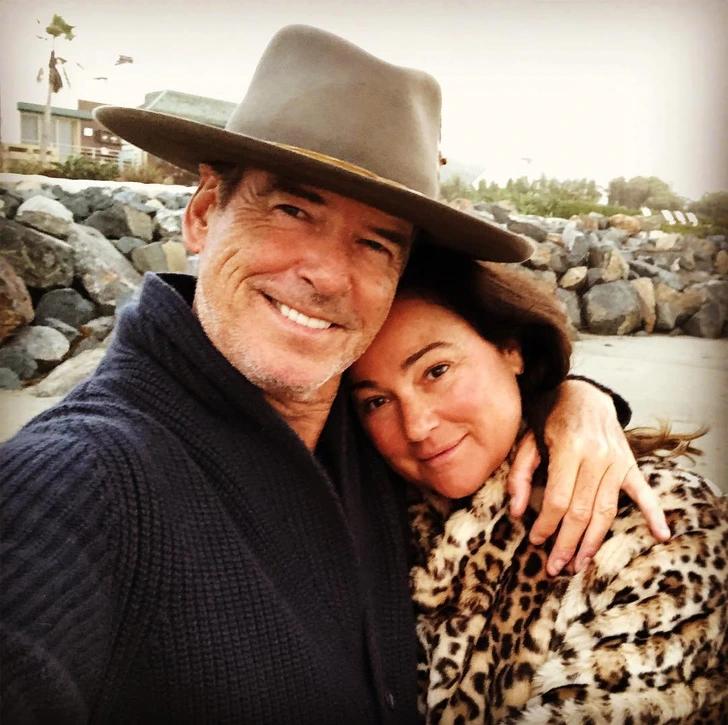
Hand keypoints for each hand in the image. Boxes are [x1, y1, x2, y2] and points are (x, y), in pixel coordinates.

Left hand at [508, 380, 670, 575]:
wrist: (583, 394)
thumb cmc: (550, 418)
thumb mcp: (527, 439)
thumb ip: (520, 473)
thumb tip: (516, 510)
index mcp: (568, 448)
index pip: (559, 499)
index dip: (547, 524)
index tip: (536, 541)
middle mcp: (596, 457)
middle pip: (583, 511)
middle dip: (567, 543)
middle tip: (555, 567)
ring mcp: (617, 462)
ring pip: (607, 510)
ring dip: (594, 541)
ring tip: (580, 564)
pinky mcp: (630, 464)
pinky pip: (644, 492)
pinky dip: (654, 513)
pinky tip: (660, 535)